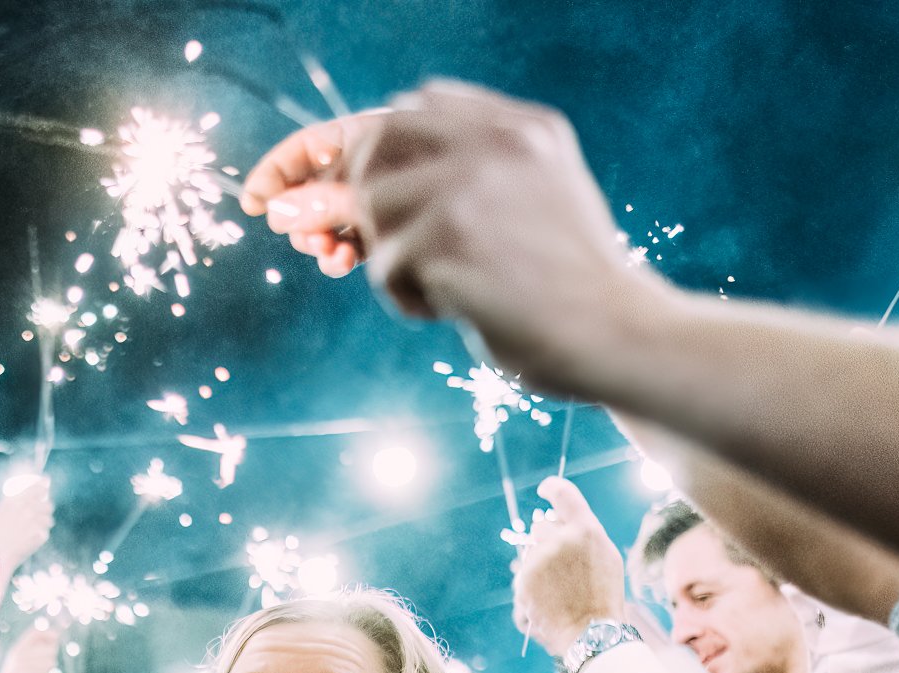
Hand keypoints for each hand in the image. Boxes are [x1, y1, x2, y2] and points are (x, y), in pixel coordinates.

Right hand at [0, 470, 55, 579]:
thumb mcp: (0, 513)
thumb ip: (14, 503)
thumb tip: (26, 494)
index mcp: (14, 502)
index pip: (35, 488)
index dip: (43, 485)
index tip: (46, 484)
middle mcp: (26, 510)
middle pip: (46, 504)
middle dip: (46, 506)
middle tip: (44, 509)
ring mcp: (33, 523)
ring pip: (48, 519)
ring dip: (44, 521)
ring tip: (36, 527)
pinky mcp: (39, 536)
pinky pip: (44, 533)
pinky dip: (40, 536)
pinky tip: (31, 539)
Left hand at [241, 80, 668, 394]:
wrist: (613, 335)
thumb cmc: (555, 290)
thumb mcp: (509, 214)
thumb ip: (431, 189)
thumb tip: (300, 205)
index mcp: (517, 126)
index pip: (405, 111)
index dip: (338, 148)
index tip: (285, 188)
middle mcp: (494, 139)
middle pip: (372, 146)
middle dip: (337, 198)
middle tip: (326, 249)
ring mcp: (471, 183)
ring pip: (370, 207)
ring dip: (387, 259)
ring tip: (447, 285)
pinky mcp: (449, 235)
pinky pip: (383, 265)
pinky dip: (406, 297)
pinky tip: (458, 306)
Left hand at [512, 476, 630, 657]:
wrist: (592, 633)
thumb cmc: (603, 596)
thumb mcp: (605, 556)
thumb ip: (582, 535)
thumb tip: (557, 523)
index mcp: (584, 530)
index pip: (563, 495)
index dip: (552, 488)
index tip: (545, 488)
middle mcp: (558, 540)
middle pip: (540, 527)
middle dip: (547, 541)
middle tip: (563, 566)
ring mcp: (538, 561)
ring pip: (529, 554)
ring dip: (539, 567)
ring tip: (560, 592)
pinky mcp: (523, 582)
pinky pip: (523, 577)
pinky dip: (531, 588)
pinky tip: (549, 603)